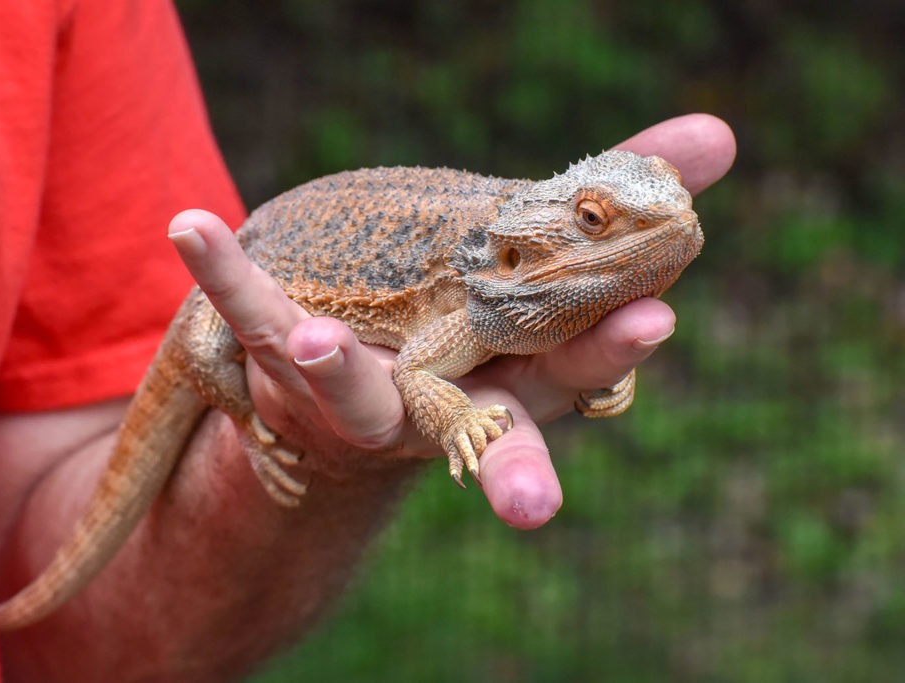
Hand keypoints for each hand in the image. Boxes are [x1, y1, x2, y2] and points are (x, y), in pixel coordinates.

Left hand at [170, 113, 736, 528]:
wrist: (358, 392)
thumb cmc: (468, 321)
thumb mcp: (542, 260)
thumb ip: (619, 196)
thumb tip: (722, 134)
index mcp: (520, 378)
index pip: (577, 370)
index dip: (612, 347)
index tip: (650, 320)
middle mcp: (450, 409)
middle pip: (489, 437)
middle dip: (516, 470)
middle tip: (536, 509)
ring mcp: (367, 400)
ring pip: (358, 399)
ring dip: (339, 376)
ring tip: (317, 345)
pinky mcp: (294, 369)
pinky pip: (253, 316)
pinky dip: (223, 273)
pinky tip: (190, 225)